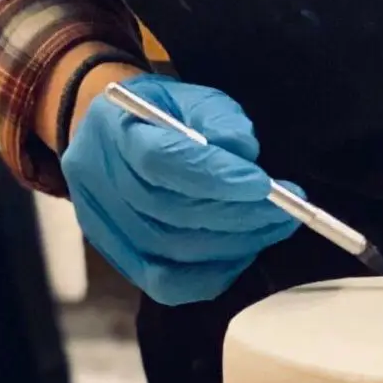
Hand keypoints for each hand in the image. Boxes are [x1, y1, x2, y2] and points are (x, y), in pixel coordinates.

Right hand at [61, 74, 300, 304]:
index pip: (159, 160)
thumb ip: (218, 119)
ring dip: (235, 243)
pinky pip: (168, 285)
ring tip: (273, 226)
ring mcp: (102, 226)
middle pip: (169, 212)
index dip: (215, 177)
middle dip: (238, 215)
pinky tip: (244, 252)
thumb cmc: (162, 114)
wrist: (116, 137)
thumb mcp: (191, 97)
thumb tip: (244, 153)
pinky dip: (213, 274)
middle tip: (285, 210)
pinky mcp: (118, 259)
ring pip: (173, 251)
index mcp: (110, 129)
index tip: (263, 185)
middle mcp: (97, 181)